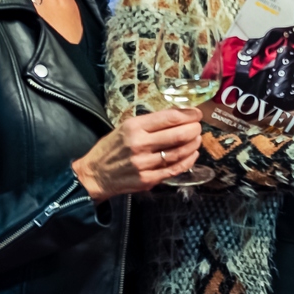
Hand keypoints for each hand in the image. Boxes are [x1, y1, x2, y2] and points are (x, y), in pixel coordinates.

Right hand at [74, 107, 203, 202]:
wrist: (94, 175)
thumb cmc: (111, 148)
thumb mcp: (125, 127)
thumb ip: (150, 123)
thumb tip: (179, 115)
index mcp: (133, 127)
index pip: (169, 118)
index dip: (188, 115)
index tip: (197, 113)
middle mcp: (139, 144)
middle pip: (178, 135)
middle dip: (194, 129)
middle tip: (198, 127)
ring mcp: (144, 164)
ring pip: (179, 152)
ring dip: (193, 144)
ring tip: (197, 139)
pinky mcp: (148, 180)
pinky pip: (174, 169)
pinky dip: (188, 161)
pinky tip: (192, 154)